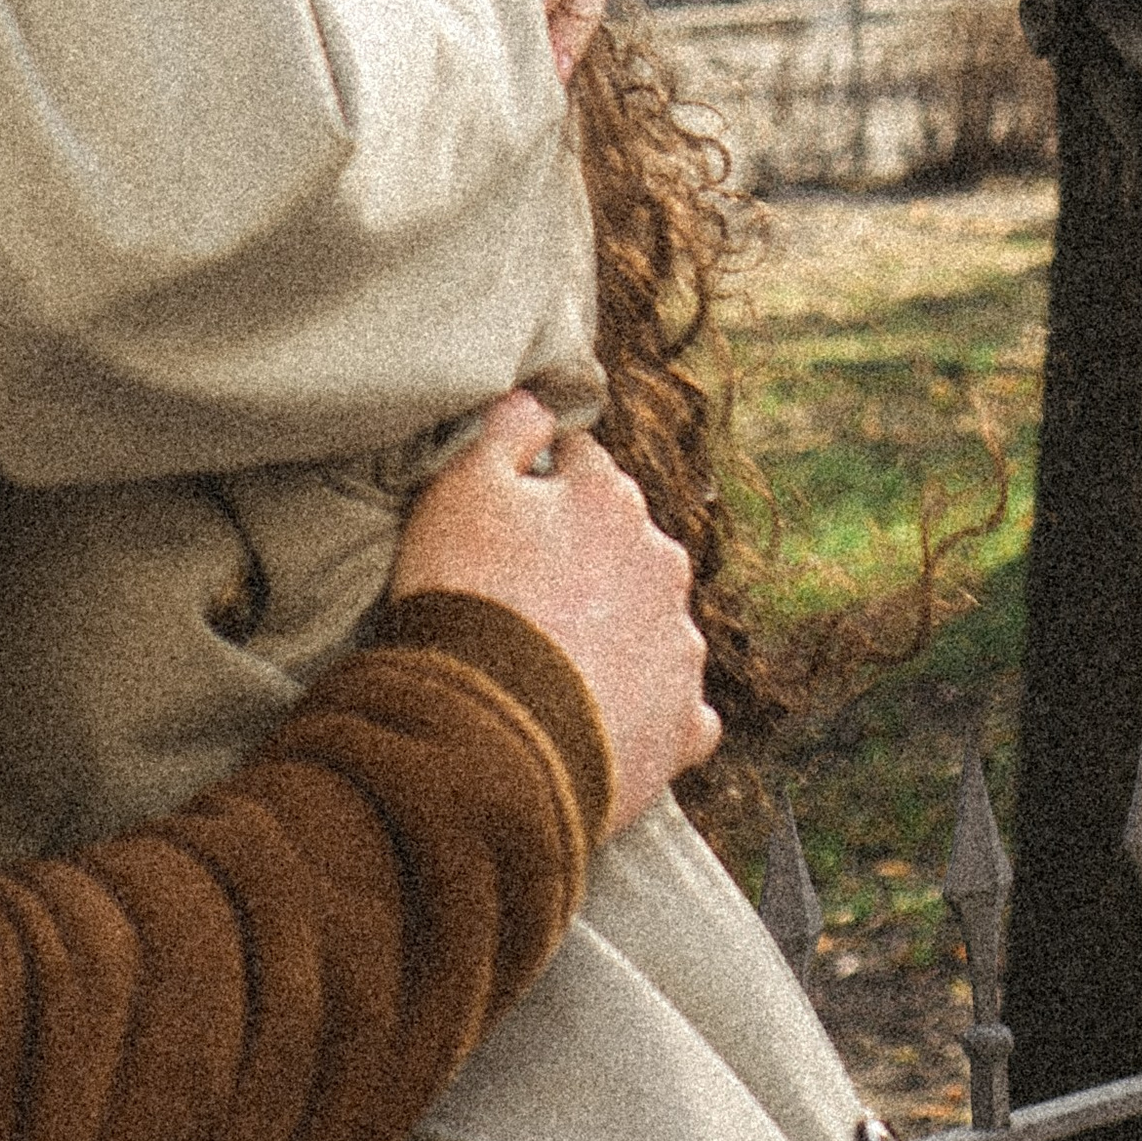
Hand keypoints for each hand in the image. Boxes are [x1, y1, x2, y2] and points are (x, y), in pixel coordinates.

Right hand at [390, 393, 717, 833]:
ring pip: (655, 622)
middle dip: (586, 561)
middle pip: (625, 544)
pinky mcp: (683, 724)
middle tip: (522, 600)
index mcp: (611, 500)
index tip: (503, 520)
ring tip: (553, 669)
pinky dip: (648, 710)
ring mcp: (680, 647)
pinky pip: (678, 708)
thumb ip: (502, 431)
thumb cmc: (466, 600)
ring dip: (619, 635)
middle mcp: (663, 564)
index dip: (537, 486)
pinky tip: (601, 723)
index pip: (582, 464)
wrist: (488, 737)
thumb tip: (537, 403)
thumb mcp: (458, 490)